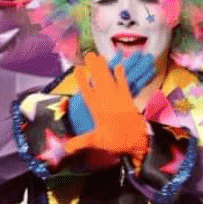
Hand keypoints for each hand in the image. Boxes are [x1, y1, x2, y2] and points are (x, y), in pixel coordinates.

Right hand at [64, 53, 149, 169]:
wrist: (137, 139)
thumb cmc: (115, 140)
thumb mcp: (95, 142)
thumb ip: (80, 142)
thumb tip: (65, 148)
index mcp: (96, 108)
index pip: (86, 91)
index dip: (82, 79)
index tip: (77, 68)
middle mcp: (106, 99)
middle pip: (98, 80)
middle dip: (93, 67)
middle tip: (89, 55)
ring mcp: (118, 97)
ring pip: (109, 79)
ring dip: (105, 67)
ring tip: (100, 56)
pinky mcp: (128, 97)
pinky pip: (124, 83)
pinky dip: (121, 75)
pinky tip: (119, 66)